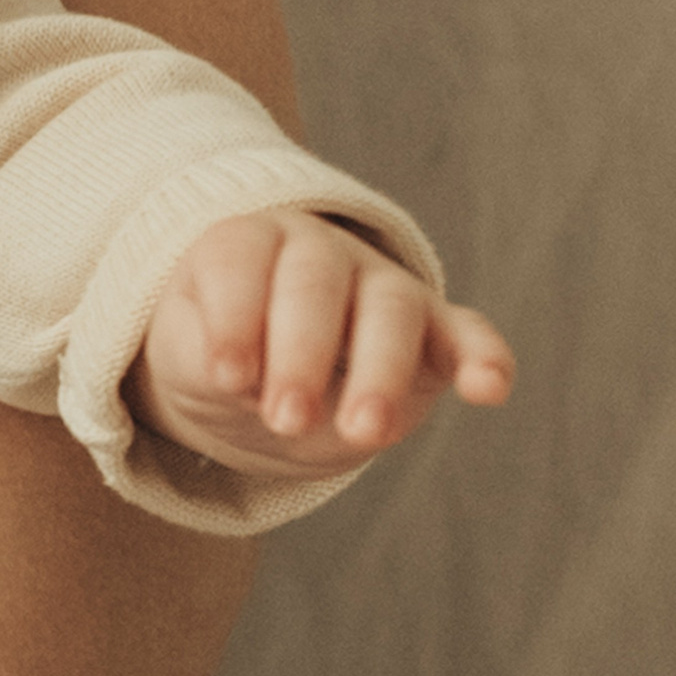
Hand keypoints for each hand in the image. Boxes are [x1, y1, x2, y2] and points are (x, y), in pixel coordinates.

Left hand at [129, 209, 513, 478]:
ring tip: (363, 433)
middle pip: (315, 283)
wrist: (255, 375)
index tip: (227, 378)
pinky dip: (482, 356)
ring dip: (380, 371)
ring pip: (391, 308)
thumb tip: (241, 378)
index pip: (238, 262)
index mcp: (244, 243)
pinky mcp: (433, 331)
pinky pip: (466, 332)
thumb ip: (206, 360)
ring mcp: (379, 284)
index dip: (234, 318)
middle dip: (302, 354)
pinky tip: (489, 389)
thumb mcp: (186, 357)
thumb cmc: (215, 353)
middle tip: (286, 419)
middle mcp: (316, 251)